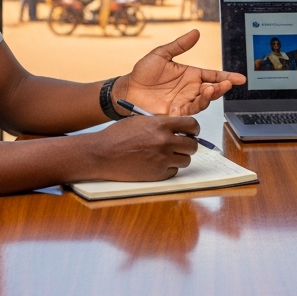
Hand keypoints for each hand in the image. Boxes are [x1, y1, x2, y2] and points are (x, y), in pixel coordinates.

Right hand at [79, 114, 199, 180]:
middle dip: (188, 145)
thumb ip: (161, 123)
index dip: (194, 129)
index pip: (192, 125)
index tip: (192, 132)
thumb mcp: (141, 121)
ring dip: (179, 157)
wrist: (103, 154)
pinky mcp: (157, 174)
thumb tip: (178, 128)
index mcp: (161, 125)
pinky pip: (173, 171)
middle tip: (181, 145)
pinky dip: (168, 168)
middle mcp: (165, 142)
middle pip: (193, 145)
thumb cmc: (118, 136)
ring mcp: (162, 160)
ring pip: (186, 160)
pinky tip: (156, 163)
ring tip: (165, 155)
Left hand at [116, 29, 246, 115]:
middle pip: (213, 89)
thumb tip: (195, 32)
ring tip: (211, 88)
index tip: (240, 78)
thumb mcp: (161, 54)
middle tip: (228, 83)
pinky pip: (191, 110)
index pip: (213, 75)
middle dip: (222, 87)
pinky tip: (201, 97)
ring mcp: (184, 101)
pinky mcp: (176, 112)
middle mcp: (190, 89)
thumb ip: (179, 45)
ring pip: (204, 100)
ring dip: (211, 95)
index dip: (227, 77)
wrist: (127, 90)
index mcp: (190, 75)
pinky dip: (198, 105)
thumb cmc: (142, 73)